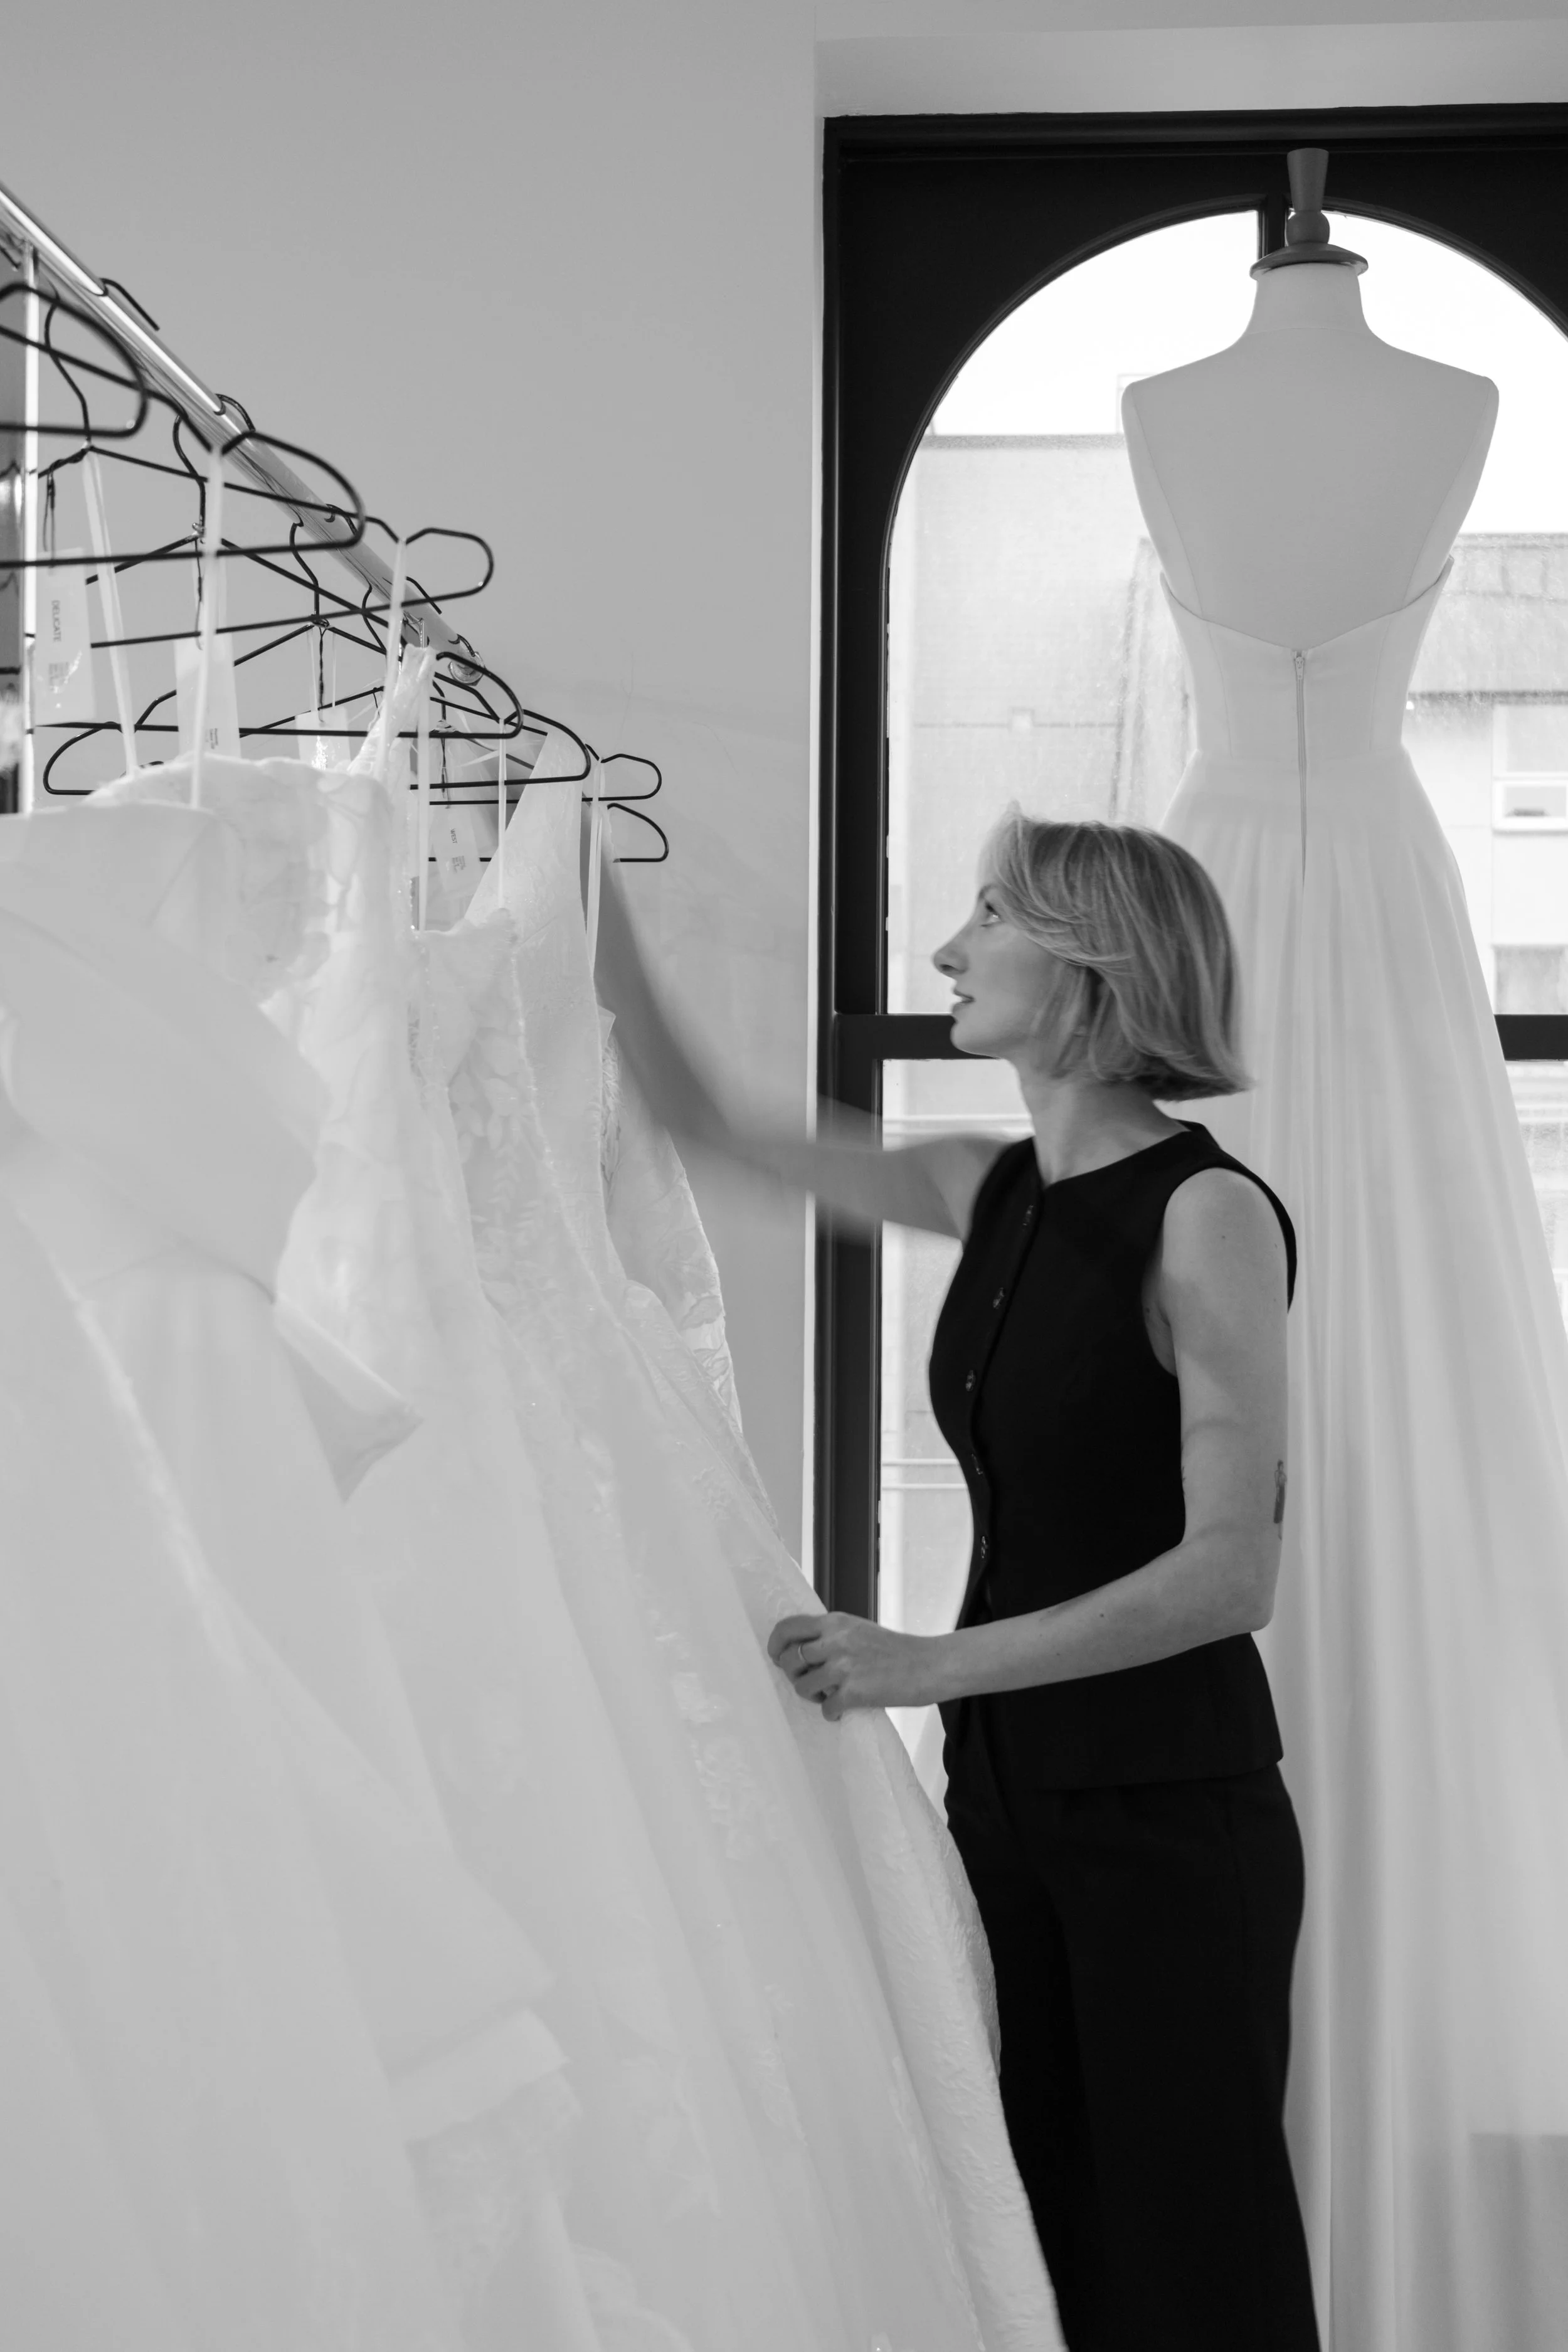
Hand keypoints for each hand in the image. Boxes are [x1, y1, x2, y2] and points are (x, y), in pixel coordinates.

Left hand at [767, 1611, 939, 1721]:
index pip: (788, 1627)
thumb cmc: (896, 1650)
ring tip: (828, 1696)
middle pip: (789, 1660)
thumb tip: (802, 1649)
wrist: (928, 1665)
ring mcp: (844, 1666)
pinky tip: (842, 1710)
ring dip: (812, 1696)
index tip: (777, 1657)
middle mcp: (835, 1640)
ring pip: (802, 1686)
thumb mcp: (859, 1629)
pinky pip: (825, 1708)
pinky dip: (831, 1713)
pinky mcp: (854, 1692)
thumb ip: (831, 1634)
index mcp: (835, 1622)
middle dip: (793, 1675)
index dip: (775, 1645)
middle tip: (809, 1682)